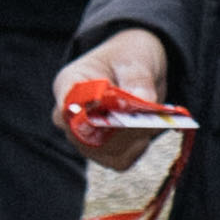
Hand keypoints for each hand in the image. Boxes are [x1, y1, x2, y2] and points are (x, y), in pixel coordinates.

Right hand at [59, 29, 170, 172]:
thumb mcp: (135, 60)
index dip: (86, 114)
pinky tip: (147, 132)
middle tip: (146, 118)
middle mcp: (71, 115)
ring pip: (103, 152)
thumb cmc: (129, 58)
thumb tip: (144, 101)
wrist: (137, 69)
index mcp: (70, 84)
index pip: (67, 105)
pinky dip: (137, 149)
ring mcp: (85, 137)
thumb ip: (138, 80)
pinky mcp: (104, 151)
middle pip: (84, 136)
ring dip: (132, 139)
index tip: (110, 111)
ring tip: (152, 120)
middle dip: (119, 129)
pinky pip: (119, 161)